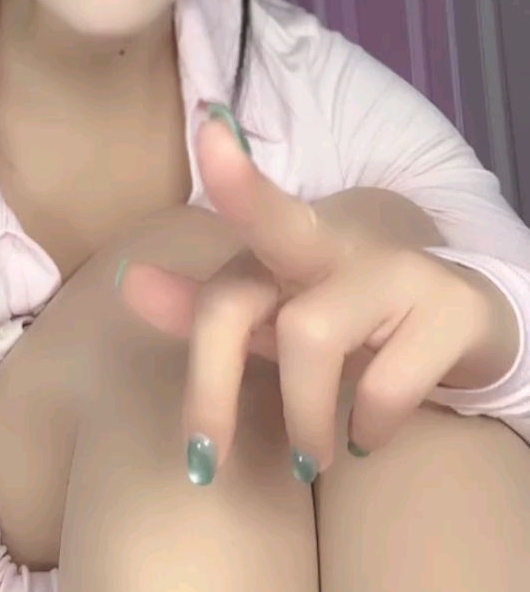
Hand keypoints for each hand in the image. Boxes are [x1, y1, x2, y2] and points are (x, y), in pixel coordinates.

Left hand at [118, 106, 509, 482]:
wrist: (463, 322)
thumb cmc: (347, 319)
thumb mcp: (275, 319)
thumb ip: (202, 308)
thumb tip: (127, 282)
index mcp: (289, 245)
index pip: (257, 210)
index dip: (235, 178)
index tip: (210, 129)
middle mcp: (340, 245)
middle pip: (275, 258)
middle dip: (215, 359)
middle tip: (202, 459)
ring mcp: (398, 271)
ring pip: (311, 336)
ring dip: (300, 419)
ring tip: (307, 462)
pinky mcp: (448, 310)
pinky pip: (384, 384)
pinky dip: (364, 427)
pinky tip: (364, 438)